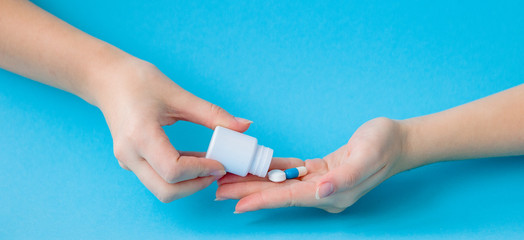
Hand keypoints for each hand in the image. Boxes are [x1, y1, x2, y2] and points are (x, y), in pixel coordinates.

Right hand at [95, 59, 251, 202]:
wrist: (106, 79)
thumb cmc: (137, 81)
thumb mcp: (178, 95)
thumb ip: (212, 114)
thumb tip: (243, 126)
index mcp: (140, 136)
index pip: (173, 171)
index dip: (201, 171)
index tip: (221, 163)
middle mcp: (129, 154)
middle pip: (166, 191)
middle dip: (196, 185)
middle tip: (219, 170)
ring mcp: (127, 161)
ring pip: (161, 189)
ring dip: (188, 182)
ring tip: (210, 163)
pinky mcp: (130, 161)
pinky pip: (156, 178)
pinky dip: (178, 176)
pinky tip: (195, 159)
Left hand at [216, 117, 413, 212]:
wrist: (399, 140)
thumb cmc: (385, 146)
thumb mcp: (368, 156)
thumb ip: (345, 177)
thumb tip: (322, 190)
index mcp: (333, 193)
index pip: (290, 198)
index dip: (262, 199)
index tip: (237, 204)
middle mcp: (324, 192)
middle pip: (279, 193)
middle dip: (248, 191)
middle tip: (219, 190)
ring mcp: (321, 182)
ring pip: (281, 183)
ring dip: (255, 180)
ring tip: (230, 179)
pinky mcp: (321, 170)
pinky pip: (291, 170)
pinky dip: (272, 169)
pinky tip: (255, 167)